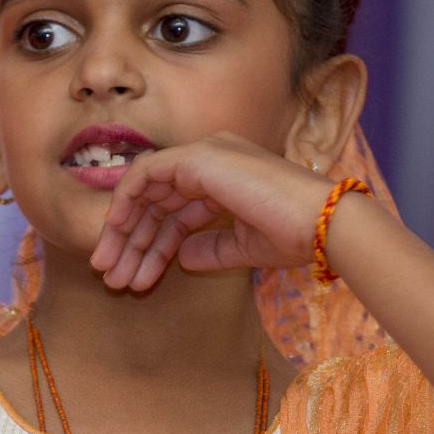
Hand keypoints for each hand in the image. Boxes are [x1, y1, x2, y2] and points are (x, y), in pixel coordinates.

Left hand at [88, 131, 337, 289]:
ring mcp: (204, 154)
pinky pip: (144, 176)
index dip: (153, 245)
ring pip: (145, 192)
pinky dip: (126, 204)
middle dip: (132, 243)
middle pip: (156, 203)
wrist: (322, 224)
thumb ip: (211, 248)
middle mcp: (211, 158)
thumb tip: (181, 258)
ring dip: (125, 234)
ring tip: (111, 275)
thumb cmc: (297, 234)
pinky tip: (117, 236)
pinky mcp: (197, 158)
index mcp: (225, 176)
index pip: (176, 210)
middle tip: (112, 279)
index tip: (134, 277)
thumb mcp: (245, 247)